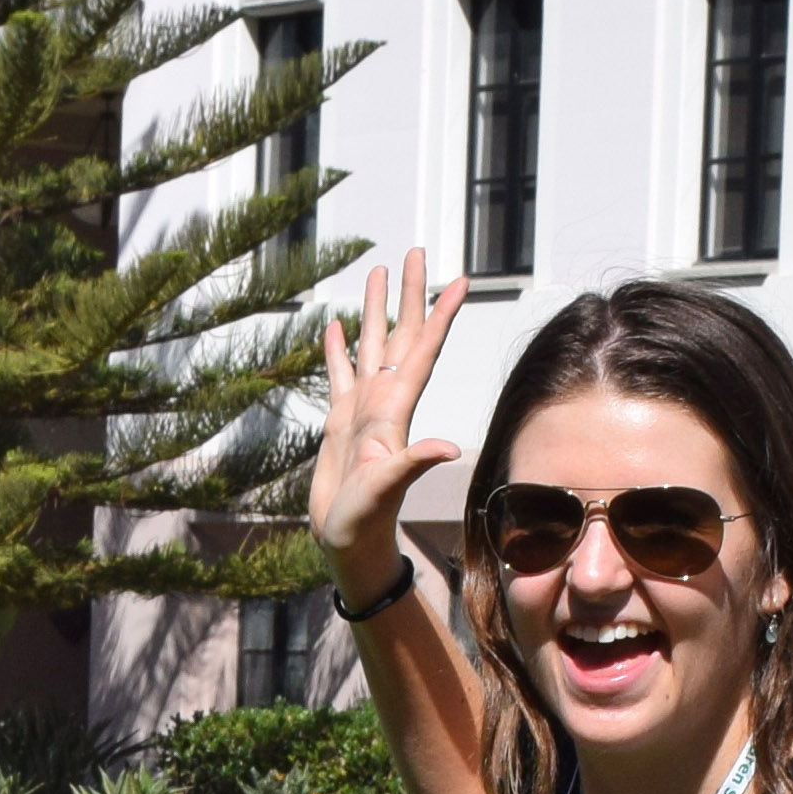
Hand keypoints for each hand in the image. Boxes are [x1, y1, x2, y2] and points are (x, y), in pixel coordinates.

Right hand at [305, 248, 472, 570]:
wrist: (349, 542)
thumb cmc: (367, 519)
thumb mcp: (389, 487)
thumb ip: (415, 462)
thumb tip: (449, 446)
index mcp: (396, 408)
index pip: (423, 350)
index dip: (441, 315)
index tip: (458, 279)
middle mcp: (385, 401)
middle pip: (399, 335)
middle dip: (408, 293)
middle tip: (414, 250)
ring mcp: (363, 409)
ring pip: (370, 346)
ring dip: (375, 310)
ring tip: (376, 271)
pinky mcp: (340, 422)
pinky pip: (339, 374)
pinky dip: (337, 348)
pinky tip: (334, 325)